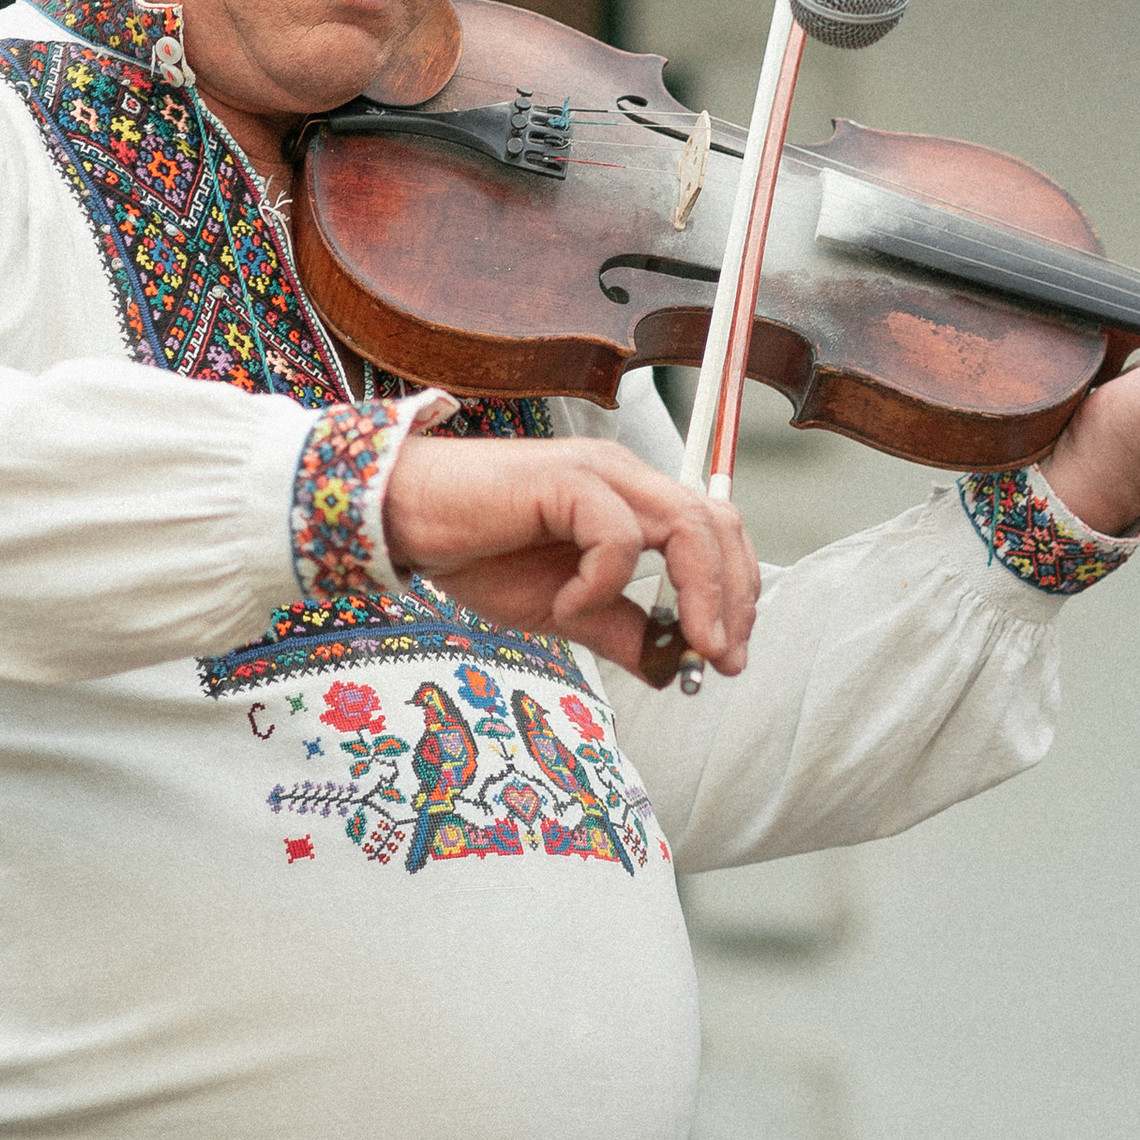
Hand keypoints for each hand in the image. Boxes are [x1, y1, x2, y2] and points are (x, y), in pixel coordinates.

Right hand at [382, 430, 760, 681]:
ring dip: (699, 594)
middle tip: (722, 659)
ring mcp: (599, 471)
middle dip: (734, 596)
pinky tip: (563, 609)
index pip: (714, 531)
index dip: (736, 591)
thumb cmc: (476, 553)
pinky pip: (616, 538)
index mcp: (630, 497)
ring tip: (687, 647)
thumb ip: (617, 629)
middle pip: (716, 524)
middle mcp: (624, 474)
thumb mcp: (560, 610)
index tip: (727, 657)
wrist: (403, 520)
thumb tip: (668, 668)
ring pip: (687, 524)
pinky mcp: (566, 479)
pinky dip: (601, 585)